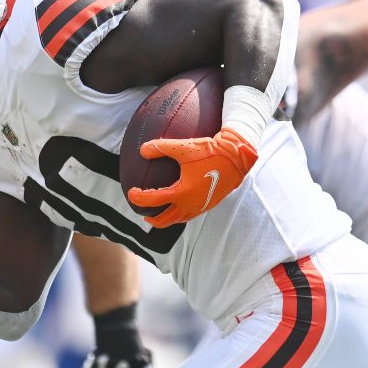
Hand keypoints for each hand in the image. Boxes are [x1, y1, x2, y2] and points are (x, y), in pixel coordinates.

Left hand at [127, 127, 257, 227]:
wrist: (237, 157)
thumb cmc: (210, 151)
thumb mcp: (183, 147)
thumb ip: (161, 147)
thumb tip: (142, 150)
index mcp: (183, 193)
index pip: (154, 200)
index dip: (139, 198)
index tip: (130, 193)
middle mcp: (192, 204)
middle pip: (166, 220)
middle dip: (153, 219)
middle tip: (143, 214)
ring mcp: (202, 206)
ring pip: (180, 219)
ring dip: (167, 219)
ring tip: (159, 213)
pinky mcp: (210, 203)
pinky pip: (191, 214)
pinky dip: (180, 214)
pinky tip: (179, 204)